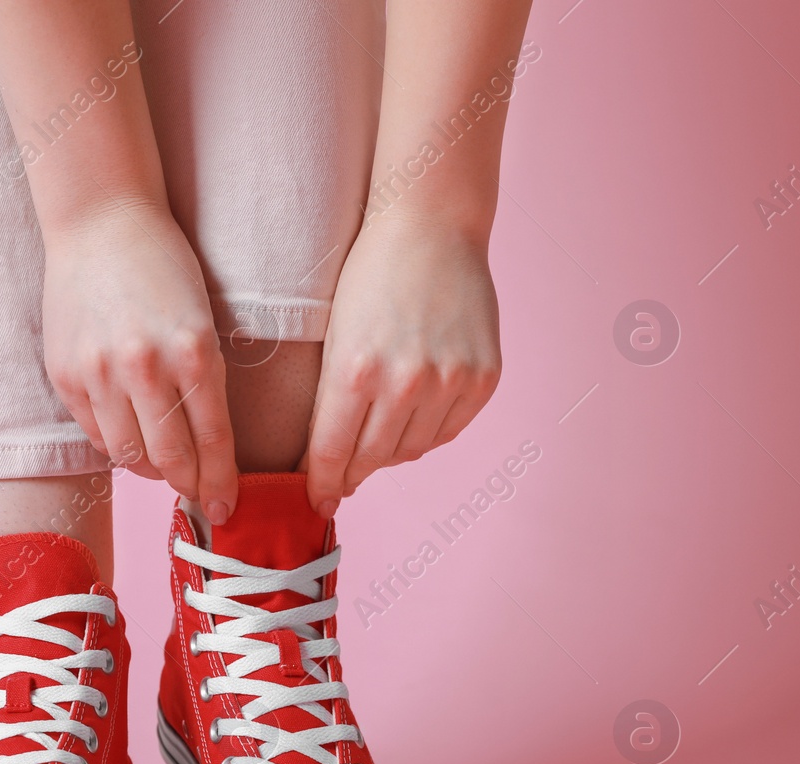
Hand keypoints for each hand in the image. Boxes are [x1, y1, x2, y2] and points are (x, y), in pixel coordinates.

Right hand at [41, 199, 236, 523]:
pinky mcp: (66, 374)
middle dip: (190, 485)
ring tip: (166, 466)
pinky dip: (117, 445)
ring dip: (152, 470)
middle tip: (200, 496)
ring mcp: (99, 372)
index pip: (213, 441)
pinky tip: (131, 437)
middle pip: (171, 459)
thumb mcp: (203, 322)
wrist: (101, 221)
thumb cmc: (164, 268)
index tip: (226, 506)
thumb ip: (204, 382)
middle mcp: (145, 367)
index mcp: (193, 352)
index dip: (221, 482)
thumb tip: (207, 451)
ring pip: (129, 456)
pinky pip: (96, 434)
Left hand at [305, 215, 501, 516]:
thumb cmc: (371, 275)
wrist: (431, 228)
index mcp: (354, 370)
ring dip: (390, 452)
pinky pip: (448, 431)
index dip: (321, 484)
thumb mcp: (335, 336)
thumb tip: (334, 462)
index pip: (331, 453)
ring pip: (411, 450)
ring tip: (378, 438)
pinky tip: (414, 416)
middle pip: (371, 459)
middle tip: (341, 481)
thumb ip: (333, 401)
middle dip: (351, 474)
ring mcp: (449, 381)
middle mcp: (404, 382)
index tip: (317, 501)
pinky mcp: (482, 379)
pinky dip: (427, 433)